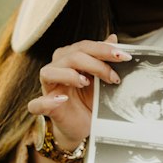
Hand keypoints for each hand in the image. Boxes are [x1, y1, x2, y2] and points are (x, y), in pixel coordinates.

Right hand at [27, 35, 131, 149]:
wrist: (85, 126)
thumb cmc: (91, 99)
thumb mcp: (103, 80)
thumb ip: (105, 59)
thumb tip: (113, 37)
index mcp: (70, 58)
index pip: (85, 47)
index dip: (104, 49)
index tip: (125, 57)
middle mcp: (57, 68)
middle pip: (72, 56)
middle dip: (96, 64)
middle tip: (114, 77)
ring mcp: (49, 87)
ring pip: (50, 72)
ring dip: (70, 75)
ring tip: (86, 83)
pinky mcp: (45, 107)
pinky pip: (37, 103)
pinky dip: (47, 101)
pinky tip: (62, 99)